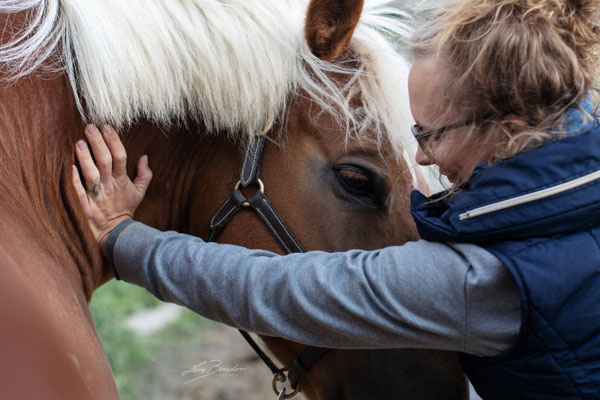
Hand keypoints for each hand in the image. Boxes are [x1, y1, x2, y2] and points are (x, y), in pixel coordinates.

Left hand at [73, 125, 151, 255]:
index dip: (114, 141)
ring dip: (85, 158)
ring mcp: (97, 196)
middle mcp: (109, 186)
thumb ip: (144, 175)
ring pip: (92, 174)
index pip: (121, 157)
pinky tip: (68, 168)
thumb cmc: (124, 210)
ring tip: (78, 142)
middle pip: (105, 161)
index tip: (107, 127)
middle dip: (98, 143)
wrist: (116, 234)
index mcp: (122, 181)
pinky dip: (74, 181)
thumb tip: (145, 157)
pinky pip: (79, 192)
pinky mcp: (85, 207)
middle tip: (90, 127)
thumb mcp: (139, 193)